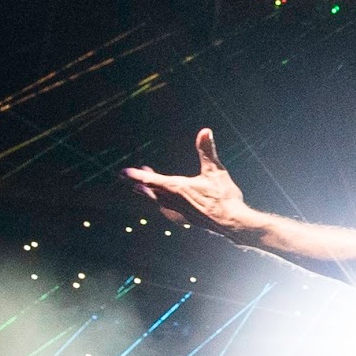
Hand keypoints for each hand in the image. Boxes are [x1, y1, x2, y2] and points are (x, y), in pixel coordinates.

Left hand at [121, 129, 255, 236]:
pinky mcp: (188, 219)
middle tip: (128, 178)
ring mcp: (181, 212)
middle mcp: (174, 201)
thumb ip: (207, 151)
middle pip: (150, 191)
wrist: (233, 223)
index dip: (135, 175)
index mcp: (177, 188)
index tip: (122, 172)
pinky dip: (163, 205)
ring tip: (144, 190)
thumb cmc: (224, 197)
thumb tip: (205, 131)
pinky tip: (167, 207)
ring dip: (150, 194)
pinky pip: (169, 211)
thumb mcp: (215, 171)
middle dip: (139, 183)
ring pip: (159, 202)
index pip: (150, 180)